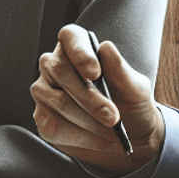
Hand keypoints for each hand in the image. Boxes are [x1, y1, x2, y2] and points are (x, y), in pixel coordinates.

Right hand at [30, 24, 162, 173]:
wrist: (130, 136)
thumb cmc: (130, 104)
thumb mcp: (136, 88)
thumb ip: (121, 70)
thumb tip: (107, 48)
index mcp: (78, 47)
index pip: (70, 37)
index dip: (79, 52)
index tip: (95, 73)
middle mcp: (55, 64)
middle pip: (59, 70)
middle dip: (89, 97)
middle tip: (113, 117)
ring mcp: (45, 90)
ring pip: (57, 100)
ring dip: (88, 120)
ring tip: (111, 133)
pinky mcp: (42, 117)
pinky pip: (54, 125)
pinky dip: (81, 137)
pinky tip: (99, 140)